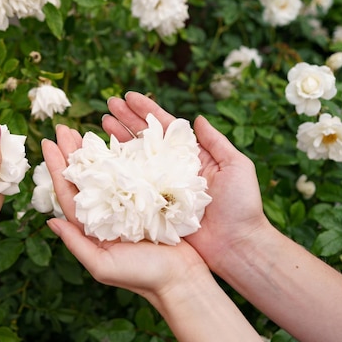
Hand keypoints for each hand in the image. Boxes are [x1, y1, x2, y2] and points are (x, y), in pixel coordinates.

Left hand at [42, 125, 210, 305]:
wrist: (182, 280)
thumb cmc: (142, 276)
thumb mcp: (102, 265)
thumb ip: (76, 243)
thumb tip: (50, 221)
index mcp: (92, 227)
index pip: (69, 192)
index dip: (57, 168)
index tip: (48, 143)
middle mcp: (107, 213)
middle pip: (85, 177)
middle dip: (72, 152)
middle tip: (63, 128)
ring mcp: (128, 205)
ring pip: (106, 172)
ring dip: (95, 150)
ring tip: (84, 130)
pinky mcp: (149, 200)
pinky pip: (132, 174)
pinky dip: (123, 157)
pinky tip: (117, 141)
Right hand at [102, 91, 270, 270]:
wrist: (235, 244)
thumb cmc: (241, 205)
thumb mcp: (236, 166)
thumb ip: (216, 142)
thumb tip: (197, 118)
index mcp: (189, 155)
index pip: (164, 127)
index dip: (145, 110)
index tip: (128, 96)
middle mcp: (171, 168)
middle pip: (143, 138)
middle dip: (125, 119)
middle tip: (108, 104)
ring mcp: (159, 186)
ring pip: (133, 158)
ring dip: (117, 140)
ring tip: (101, 124)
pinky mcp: (152, 205)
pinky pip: (131, 186)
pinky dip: (117, 172)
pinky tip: (104, 159)